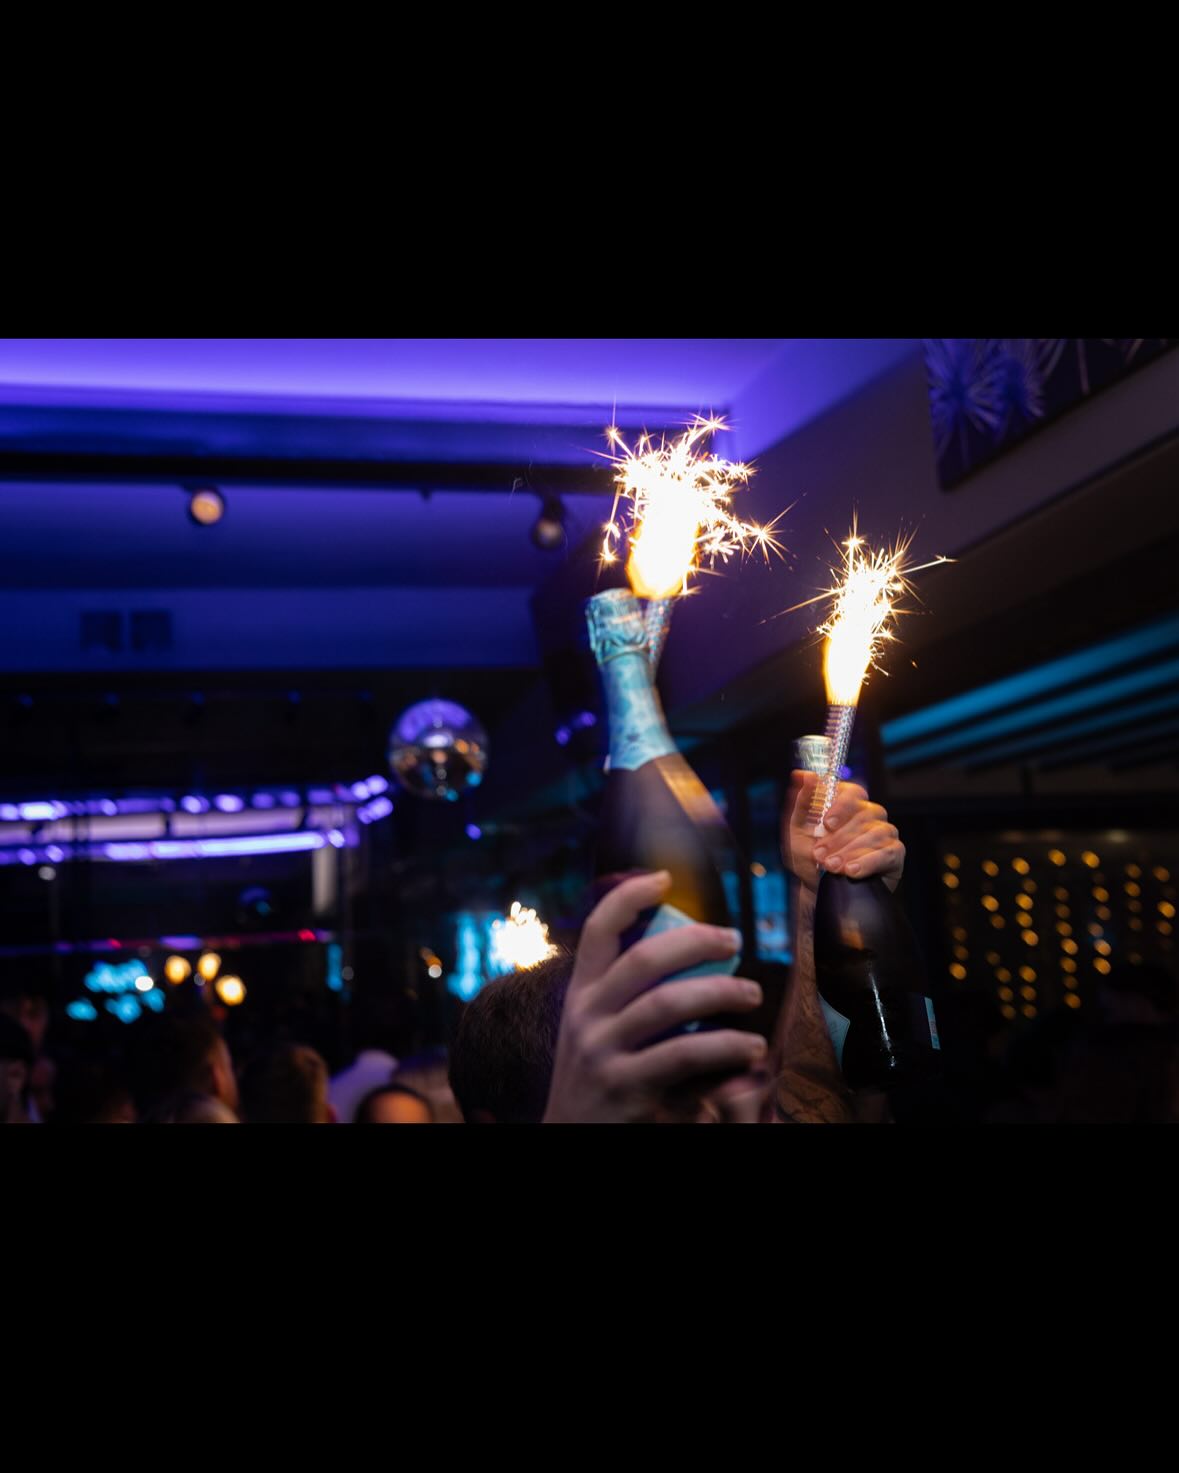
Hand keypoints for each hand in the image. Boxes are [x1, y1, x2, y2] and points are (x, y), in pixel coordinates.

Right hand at [543, 870, 768, 1123]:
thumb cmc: (601, 1082)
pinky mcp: (626, 1086)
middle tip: (734, 941)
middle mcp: (586, 1016)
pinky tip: (750, 1048)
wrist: (570, 1140)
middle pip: (643, 958)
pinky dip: (725, 1046)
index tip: (664, 878)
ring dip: (720, 992)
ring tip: (752, 995)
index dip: (630, 896)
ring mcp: (602, 1052)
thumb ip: (630, 1000)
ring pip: (667, 1003)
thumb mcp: (600, 1033)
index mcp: (581, 995)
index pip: (598, 929)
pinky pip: (683, 1055)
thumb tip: (693, 963)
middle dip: (695, 942)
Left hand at [782, 771, 904, 894]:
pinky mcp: (894, 854)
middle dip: (838, 837)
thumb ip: (802, 803)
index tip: (827, 823)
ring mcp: (885, 832)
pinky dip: (867, 862)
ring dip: (849, 851)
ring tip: (831, 866)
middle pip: (864, 815)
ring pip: (875, 833)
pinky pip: (887, 853)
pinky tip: (851, 871)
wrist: (816, 889)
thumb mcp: (797, 830)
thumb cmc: (808, 857)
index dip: (841, 805)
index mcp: (847, 802)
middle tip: (820, 854)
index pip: (853, 792)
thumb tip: (802, 775)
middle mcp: (870, 813)